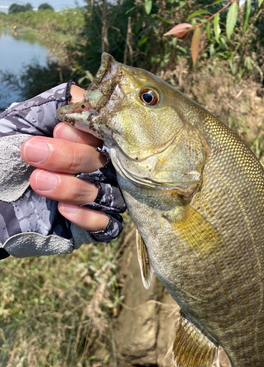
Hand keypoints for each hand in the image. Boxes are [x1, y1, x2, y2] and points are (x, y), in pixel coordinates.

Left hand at [21, 85, 108, 231]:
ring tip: (38, 181)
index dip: (86, 131)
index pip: (103, 131)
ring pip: (103, 192)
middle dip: (68, 157)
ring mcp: (100, 193)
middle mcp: (99, 164)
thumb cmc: (12, 151)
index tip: (58, 130)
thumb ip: (51, 108)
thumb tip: (77, 101)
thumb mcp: (24, 121)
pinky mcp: (96, 222)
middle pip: (101, 161)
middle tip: (31, 153)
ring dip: (71, 187)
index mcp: (87, 137)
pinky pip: (105, 223)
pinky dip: (87, 216)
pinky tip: (64, 209)